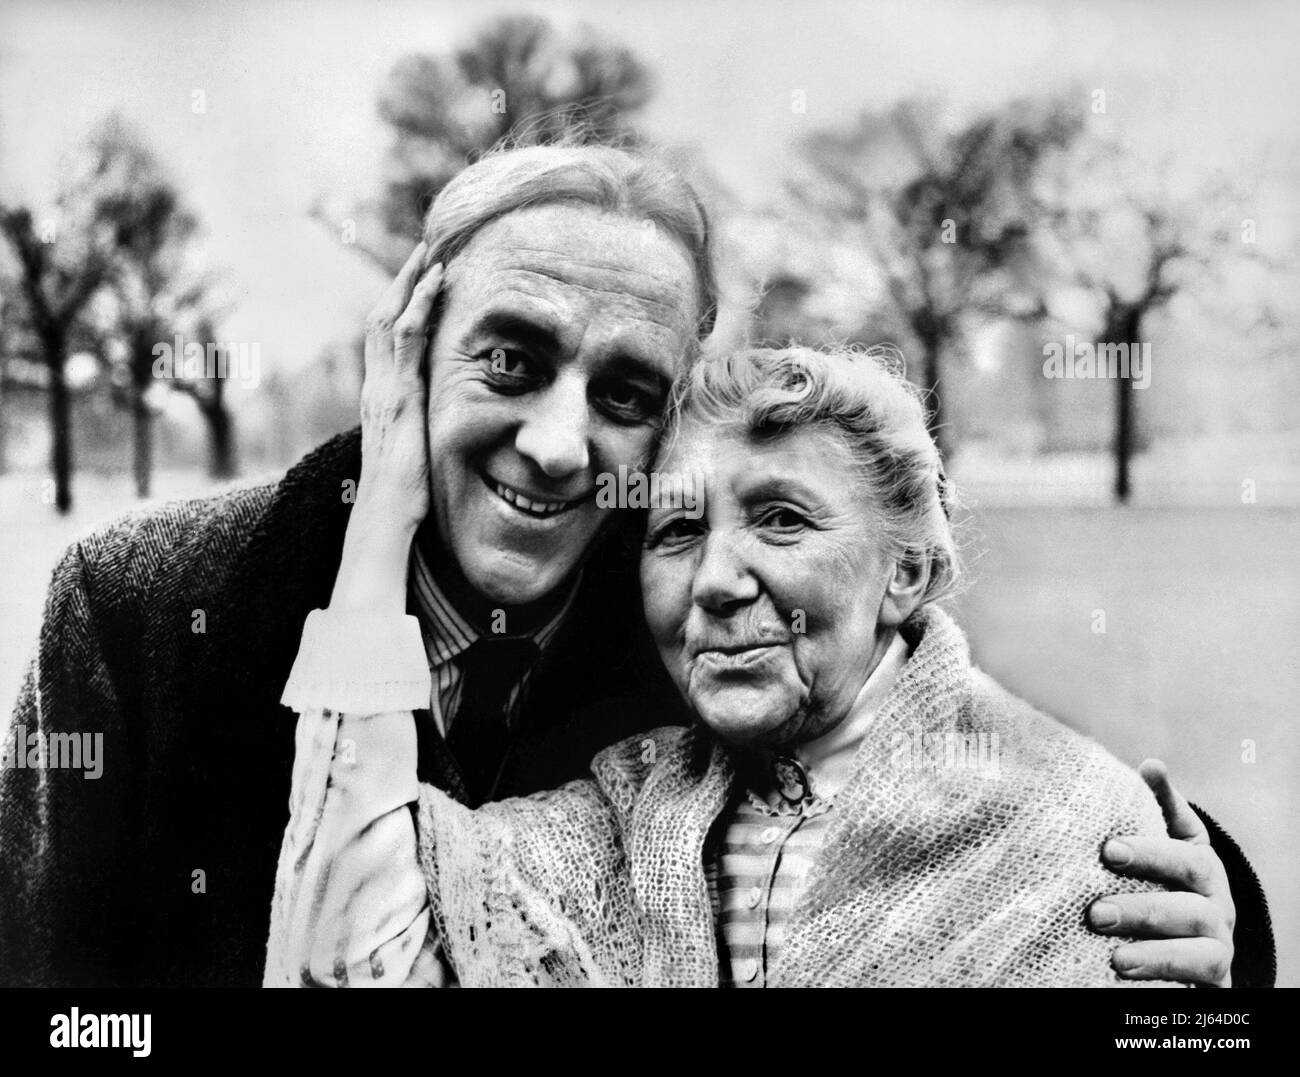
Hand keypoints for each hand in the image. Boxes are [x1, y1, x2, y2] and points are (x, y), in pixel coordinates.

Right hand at [331, 243, 443, 612]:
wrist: (386, 521)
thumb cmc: (405, 499)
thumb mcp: (419, 454)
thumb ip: (425, 433)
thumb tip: (443, 430)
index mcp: (384, 398)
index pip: (391, 340)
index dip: (406, 306)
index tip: (427, 278)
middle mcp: (378, 387)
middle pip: (382, 318)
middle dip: (403, 281)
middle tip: (427, 247)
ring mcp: (383, 388)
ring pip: (389, 318)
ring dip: (410, 282)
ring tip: (432, 250)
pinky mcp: (396, 395)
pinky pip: (405, 338)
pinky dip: (419, 305)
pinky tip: (436, 281)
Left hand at [1088, 759, 1234, 986]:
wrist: (1187, 945)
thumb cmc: (1162, 881)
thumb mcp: (1163, 844)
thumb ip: (1157, 808)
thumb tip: (1151, 766)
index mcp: (1203, 868)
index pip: (1186, 855)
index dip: (1151, 852)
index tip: (1107, 850)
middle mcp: (1217, 907)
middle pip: (1192, 906)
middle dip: (1143, 907)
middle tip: (1095, 911)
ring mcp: (1218, 948)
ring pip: (1202, 948)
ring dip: (1155, 950)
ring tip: (1113, 954)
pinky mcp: (1212, 983)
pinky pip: (1199, 980)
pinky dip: (1164, 974)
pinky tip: (1123, 972)